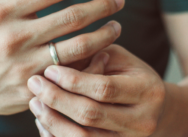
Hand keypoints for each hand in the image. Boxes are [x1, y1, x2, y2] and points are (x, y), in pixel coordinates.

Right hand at [0, 0, 124, 122]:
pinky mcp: (32, 88)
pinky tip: (103, 51)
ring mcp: (24, 65)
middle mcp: (13, 38)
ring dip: (104, 33)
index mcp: (1, 11)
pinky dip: (91, 61)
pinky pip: (71, 73)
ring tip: (117, 25)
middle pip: (72, 17)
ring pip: (78, 46)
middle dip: (102, 5)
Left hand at [28, 44, 165, 136]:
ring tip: (35, 103)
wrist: (153, 107)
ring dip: (53, 121)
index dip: (73, 80)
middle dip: (57, 99)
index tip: (48, 70)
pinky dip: (57, 136)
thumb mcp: (117, 58)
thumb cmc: (130, 75)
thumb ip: (91, 58)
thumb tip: (54, 65)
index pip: (103, 89)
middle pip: (91, 115)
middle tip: (34, 84)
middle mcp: (142, 121)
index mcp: (147, 91)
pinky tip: (44, 122)